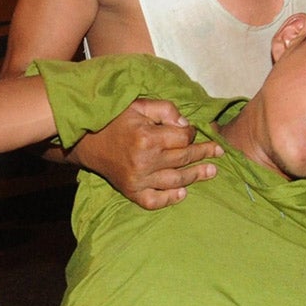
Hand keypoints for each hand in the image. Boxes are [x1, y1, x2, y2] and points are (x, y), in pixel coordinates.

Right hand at [67, 99, 219, 209]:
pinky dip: (170, 198)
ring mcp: (138, 180)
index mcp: (147, 138)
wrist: (86, 142)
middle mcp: (144, 161)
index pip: (183, 138)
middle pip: (183, 159)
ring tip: (211, 171)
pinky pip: (155, 200)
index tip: (192, 131)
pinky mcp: (131, 192)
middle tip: (218, 152)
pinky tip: (183, 193)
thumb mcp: (138, 105)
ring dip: (196, 176)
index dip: (192, 134)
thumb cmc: (114, 120)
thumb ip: (165, 110)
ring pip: (176, 180)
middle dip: (203, 154)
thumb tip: (186, 125)